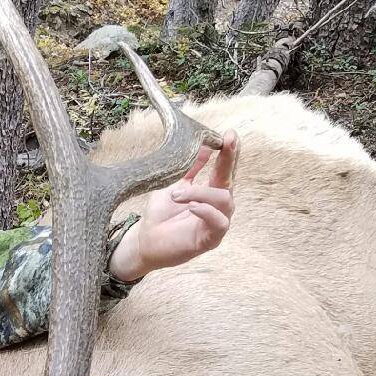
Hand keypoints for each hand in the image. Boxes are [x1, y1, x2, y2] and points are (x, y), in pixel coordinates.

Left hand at [107, 131, 237, 283]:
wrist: (145, 240)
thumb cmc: (160, 214)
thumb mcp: (172, 184)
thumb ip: (189, 168)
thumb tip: (203, 144)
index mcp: (209, 192)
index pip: (225, 170)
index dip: (230, 153)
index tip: (230, 134)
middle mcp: (217, 207)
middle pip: (230, 181)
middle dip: (228, 160)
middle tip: (226, 142)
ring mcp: (215, 223)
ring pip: (224, 200)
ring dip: (201, 192)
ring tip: (177, 194)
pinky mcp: (210, 240)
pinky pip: (219, 223)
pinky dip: (206, 211)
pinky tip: (191, 206)